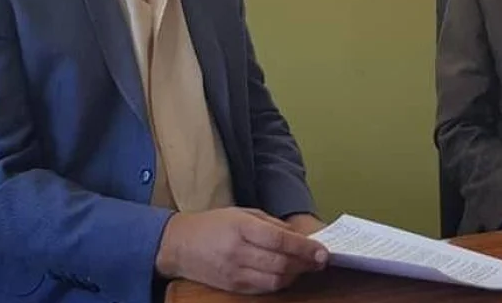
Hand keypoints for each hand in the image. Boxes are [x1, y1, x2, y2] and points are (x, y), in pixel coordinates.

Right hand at [155, 208, 328, 293]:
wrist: (178, 245)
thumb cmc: (213, 224)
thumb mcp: (242, 213)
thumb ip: (272, 224)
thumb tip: (300, 236)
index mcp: (241, 227)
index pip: (280, 241)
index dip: (304, 248)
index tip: (322, 251)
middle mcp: (238, 252)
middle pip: (281, 263)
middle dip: (306, 263)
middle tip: (320, 260)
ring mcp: (235, 272)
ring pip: (275, 280)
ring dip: (295, 274)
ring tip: (305, 266)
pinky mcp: (233, 287)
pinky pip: (264, 289)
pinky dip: (280, 282)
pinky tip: (287, 273)